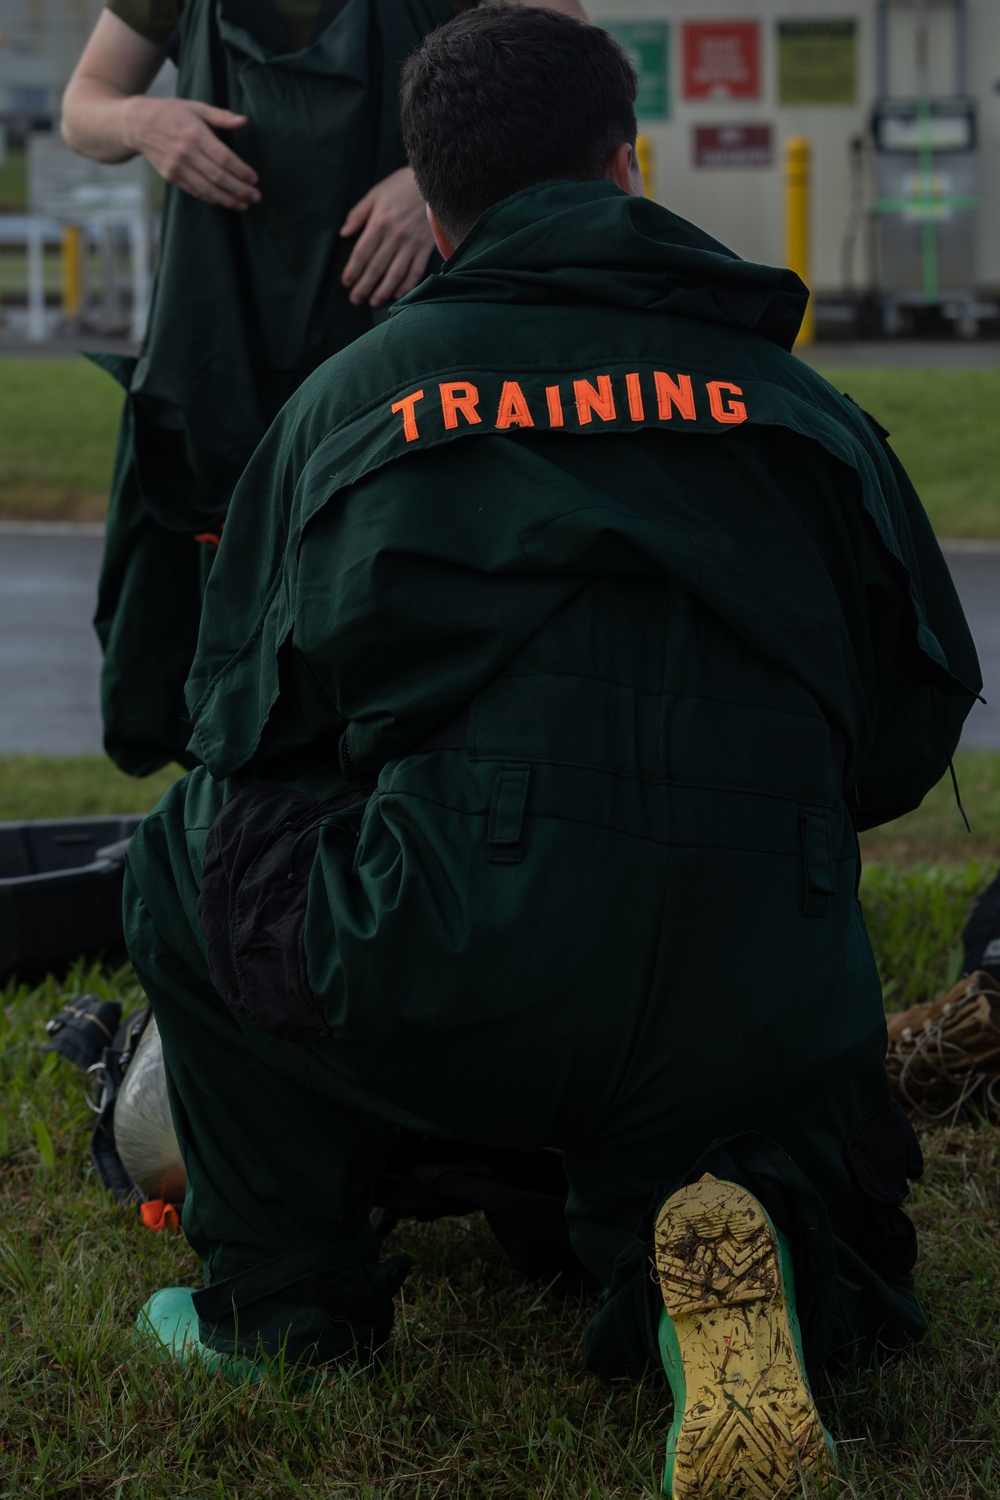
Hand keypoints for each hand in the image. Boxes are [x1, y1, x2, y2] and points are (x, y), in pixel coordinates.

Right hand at [123, 95, 259, 209]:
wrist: (137, 124)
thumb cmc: (170, 113)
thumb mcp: (195, 107)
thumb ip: (220, 116)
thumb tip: (244, 120)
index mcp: (194, 134)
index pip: (223, 158)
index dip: (241, 171)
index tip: (255, 178)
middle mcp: (185, 153)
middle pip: (218, 177)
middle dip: (239, 190)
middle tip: (256, 197)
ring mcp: (177, 167)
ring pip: (207, 189)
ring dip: (228, 200)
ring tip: (244, 205)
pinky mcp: (171, 177)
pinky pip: (195, 192)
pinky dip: (211, 199)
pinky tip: (225, 202)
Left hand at [339, 167, 434, 306]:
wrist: (434, 181)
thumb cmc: (401, 186)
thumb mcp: (375, 194)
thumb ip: (358, 214)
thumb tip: (344, 233)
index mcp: (379, 222)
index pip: (362, 253)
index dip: (353, 270)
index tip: (346, 283)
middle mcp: (395, 236)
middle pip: (376, 267)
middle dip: (364, 286)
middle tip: (355, 299)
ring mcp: (411, 243)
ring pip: (395, 274)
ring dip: (383, 291)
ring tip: (373, 302)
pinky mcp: (425, 247)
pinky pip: (415, 271)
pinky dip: (406, 286)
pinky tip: (397, 295)